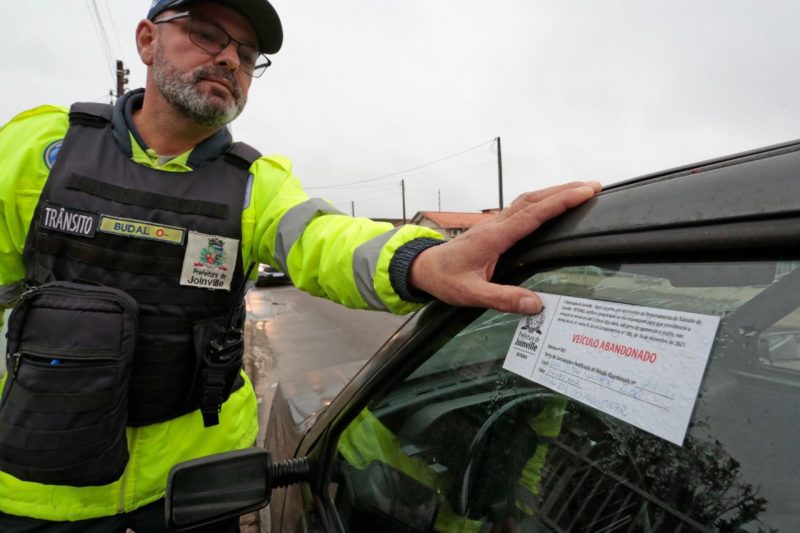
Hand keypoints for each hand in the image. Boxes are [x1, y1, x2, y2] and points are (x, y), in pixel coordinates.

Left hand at [408, 181, 600, 313]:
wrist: (422, 267)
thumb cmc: (445, 280)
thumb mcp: (471, 294)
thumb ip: (502, 299)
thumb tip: (535, 305)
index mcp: (494, 237)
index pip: (533, 214)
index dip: (560, 202)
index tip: (585, 192)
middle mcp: (495, 224)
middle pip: (534, 199)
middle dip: (565, 190)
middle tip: (595, 186)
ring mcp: (494, 223)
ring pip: (528, 200)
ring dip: (554, 192)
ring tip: (581, 190)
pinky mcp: (493, 227)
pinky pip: (522, 207)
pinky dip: (542, 201)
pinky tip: (552, 205)